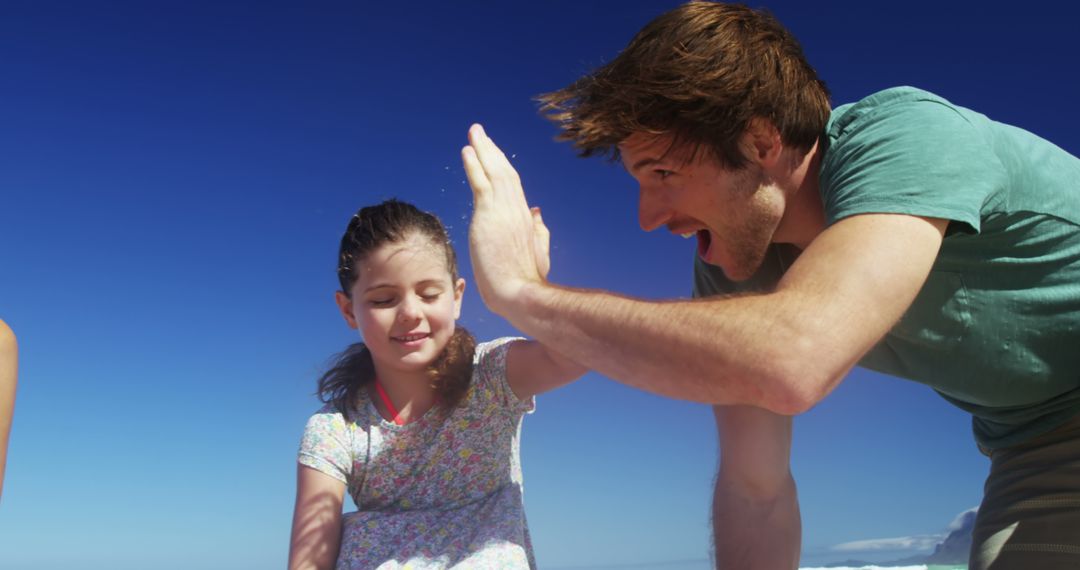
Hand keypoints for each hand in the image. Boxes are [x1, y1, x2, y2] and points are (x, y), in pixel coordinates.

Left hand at [461, 124, 547, 314]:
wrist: (522, 294)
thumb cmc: (527, 283)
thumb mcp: (539, 253)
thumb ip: (540, 231)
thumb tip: (538, 213)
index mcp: (527, 219)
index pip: (513, 186)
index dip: (502, 167)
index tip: (494, 154)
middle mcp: (517, 209)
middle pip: (504, 172)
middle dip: (492, 150)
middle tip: (480, 132)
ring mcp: (504, 211)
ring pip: (494, 171)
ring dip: (483, 150)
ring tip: (474, 133)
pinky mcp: (489, 215)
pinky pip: (481, 182)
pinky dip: (474, 164)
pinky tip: (467, 151)